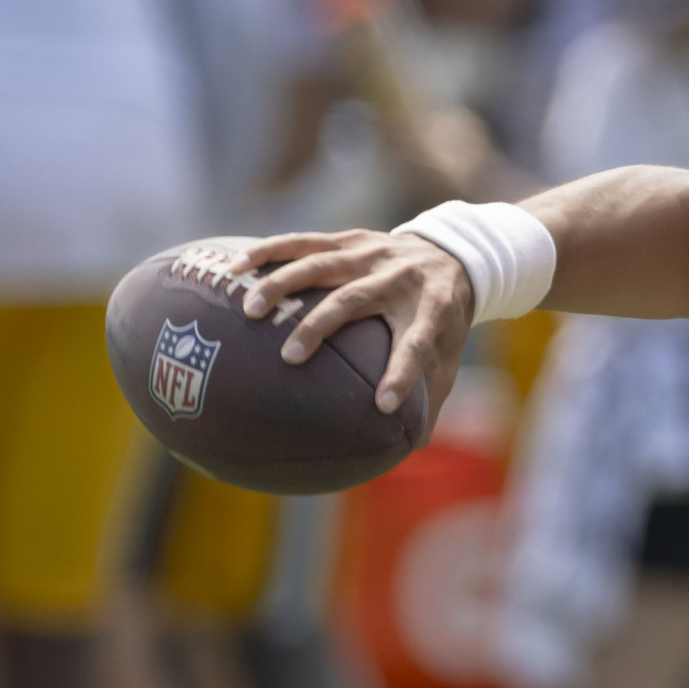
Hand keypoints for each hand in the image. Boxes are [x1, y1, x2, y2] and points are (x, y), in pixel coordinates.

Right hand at [237, 228, 473, 418]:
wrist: (453, 253)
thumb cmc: (444, 319)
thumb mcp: (449, 355)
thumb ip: (432, 398)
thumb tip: (413, 448)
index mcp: (431, 310)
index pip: (416, 345)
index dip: (401, 375)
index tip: (383, 406)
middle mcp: (399, 278)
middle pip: (356, 300)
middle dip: (320, 326)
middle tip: (289, 357)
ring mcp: (372, 254)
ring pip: (322, 266)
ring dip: (284, 285)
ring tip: (251, 311)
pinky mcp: (350, 239)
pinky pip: (305, 242)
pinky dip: (269, 252)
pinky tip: (236, 267)